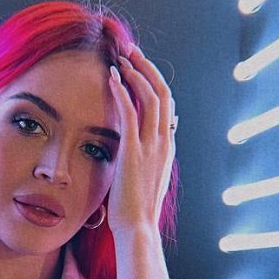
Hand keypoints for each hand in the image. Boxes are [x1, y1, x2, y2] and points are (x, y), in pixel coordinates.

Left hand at [106, 44, 176, 232]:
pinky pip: (130, 112)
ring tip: (121, 58)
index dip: (153, 81)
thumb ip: (149, 154)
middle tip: (131, 51)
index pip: (166, 104)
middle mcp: (164, 141)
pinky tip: (111, 77)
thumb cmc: (136, 205)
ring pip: (150, 97)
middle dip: (147, 67)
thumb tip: (145, 140)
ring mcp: (152, 145)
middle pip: (163, 93)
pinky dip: (121, 91)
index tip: (138, 67)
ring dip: (135, 73)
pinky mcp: (134, 151)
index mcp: (167, 146)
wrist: (137, 227)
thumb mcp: (147, 174)